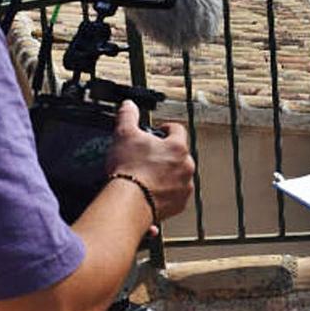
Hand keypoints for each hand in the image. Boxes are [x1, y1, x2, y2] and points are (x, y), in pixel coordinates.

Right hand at [106, 101, 194, 221]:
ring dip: (166, 174)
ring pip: (178, 175)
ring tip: (147, 176)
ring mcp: (184, 187)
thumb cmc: (129, 170)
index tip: (157, 132)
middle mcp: (186, 167)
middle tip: (147, 157)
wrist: (129, 202)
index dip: (165, 128)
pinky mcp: (179, 204)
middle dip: (165, 154)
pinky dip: (164, 193)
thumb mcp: (124, 135)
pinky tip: (149, 191)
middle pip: (178, 154)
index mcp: (177, 147)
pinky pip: (174, 195)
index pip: (177, 129)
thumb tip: (128, 106)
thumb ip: (128, 116)